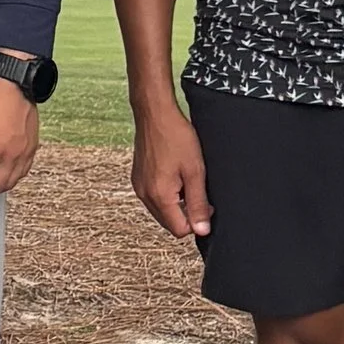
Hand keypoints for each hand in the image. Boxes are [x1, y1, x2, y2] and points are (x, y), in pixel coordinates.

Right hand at [131, 106, 210, 240]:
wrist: (155, 113)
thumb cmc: (176, 137)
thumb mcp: (195, 171)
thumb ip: (198, 203)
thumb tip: (202, 231)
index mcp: (159, 196)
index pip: (179, 229)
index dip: (197, 221)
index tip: (206, 203)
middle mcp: (145, 195)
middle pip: (169, 222)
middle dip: (186, 214)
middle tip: (198, 190)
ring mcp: (139, 186)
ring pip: (161, 211)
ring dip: (176, 204)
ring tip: (186, 180)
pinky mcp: (137, 178)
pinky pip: (153, 197)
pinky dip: (166, 194)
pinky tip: (174, 175)